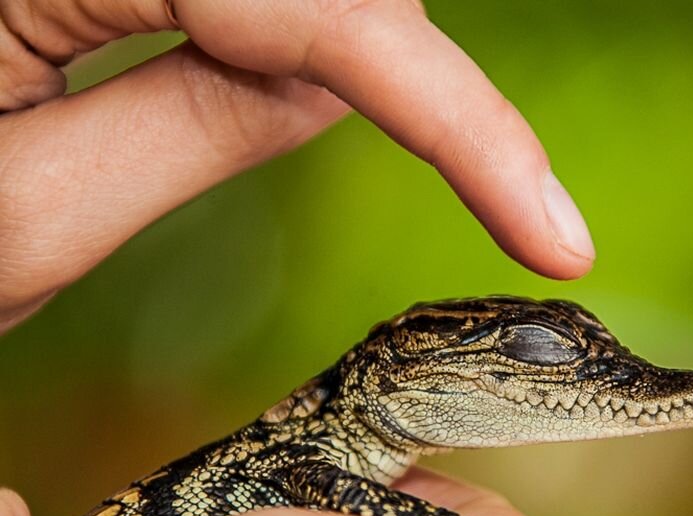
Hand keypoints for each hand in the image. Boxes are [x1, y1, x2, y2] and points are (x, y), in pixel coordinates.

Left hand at [0, 0, 595, 332]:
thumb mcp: (18, 220)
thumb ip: (196, 131)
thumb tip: (339, 84)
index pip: (316, 11)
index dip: (460, 123)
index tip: (555, 232)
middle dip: (416, 82)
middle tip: (505, 202)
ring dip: (358, 51)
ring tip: (413, 152)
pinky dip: (298, 29)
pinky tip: (293, 73)